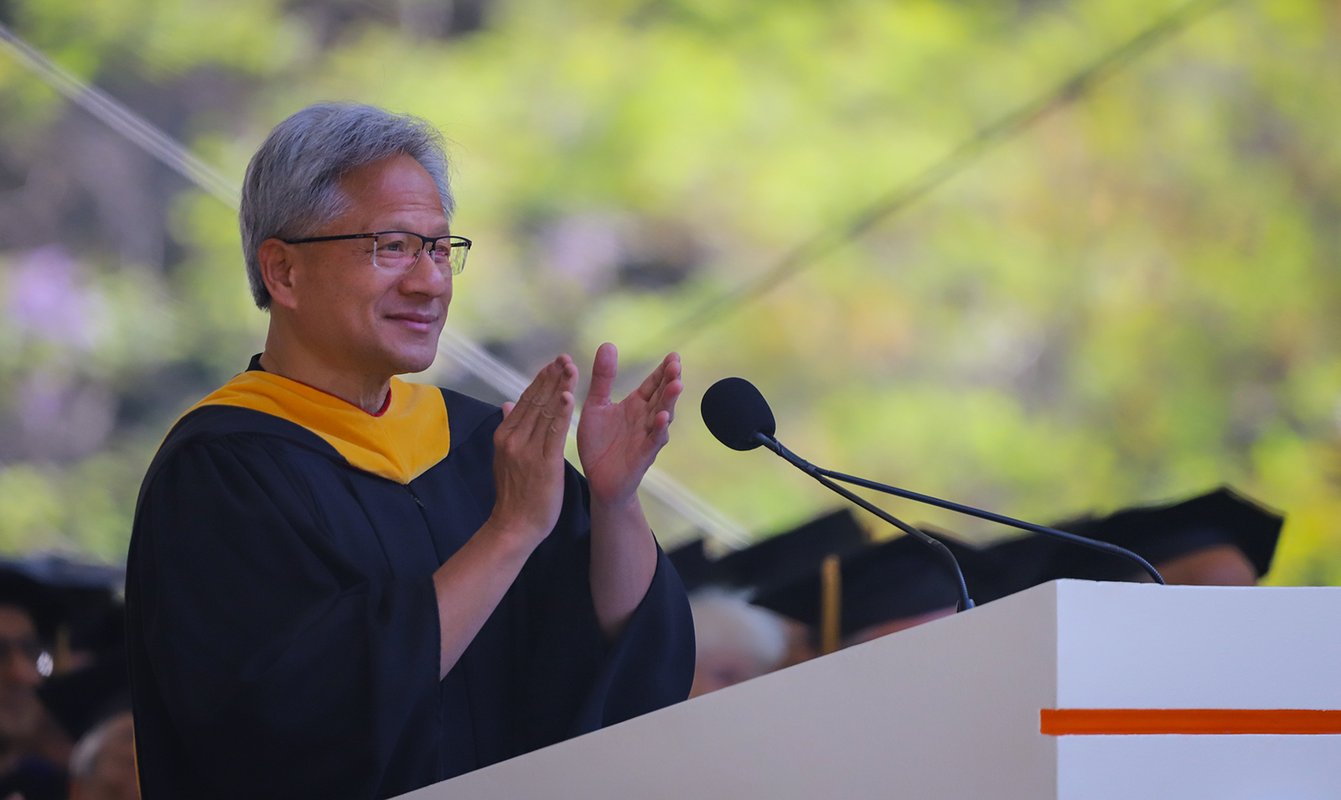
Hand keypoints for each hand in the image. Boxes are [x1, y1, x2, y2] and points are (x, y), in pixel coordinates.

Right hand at [489, 355, 576, 543]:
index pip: (525, 400)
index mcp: (505, 435)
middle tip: (565, 357)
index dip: (541, 380)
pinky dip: (562, 412)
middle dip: (552, 377)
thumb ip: (508, 428)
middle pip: (536, 401)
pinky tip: (569, 396)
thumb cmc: (514, 494)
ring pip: (546, 412)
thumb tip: (506, 402)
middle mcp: (513, 438)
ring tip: (571, 368)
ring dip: (560, 387)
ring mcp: (527, 450)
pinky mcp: (543, 463)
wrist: (513, 526)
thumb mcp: (505, 457)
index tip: (554, 363)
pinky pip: (554, 433)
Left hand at [577, 344, 681, 504]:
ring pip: (662, 416)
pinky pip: (653, 442)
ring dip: (669, 402)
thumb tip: (608, 344)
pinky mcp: (642, 456)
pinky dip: (658, 430)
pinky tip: (661, 418)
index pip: (653, 383)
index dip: (663, 370)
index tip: (674, 355)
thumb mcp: (596, 405)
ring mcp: (647, 437)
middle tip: (676, 365)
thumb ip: (603, 378)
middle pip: (662, 396)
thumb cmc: (599, 442)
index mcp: (636, 405)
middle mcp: (646, 419)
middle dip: (670, 381)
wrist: (598, 480)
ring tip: (676, 385)